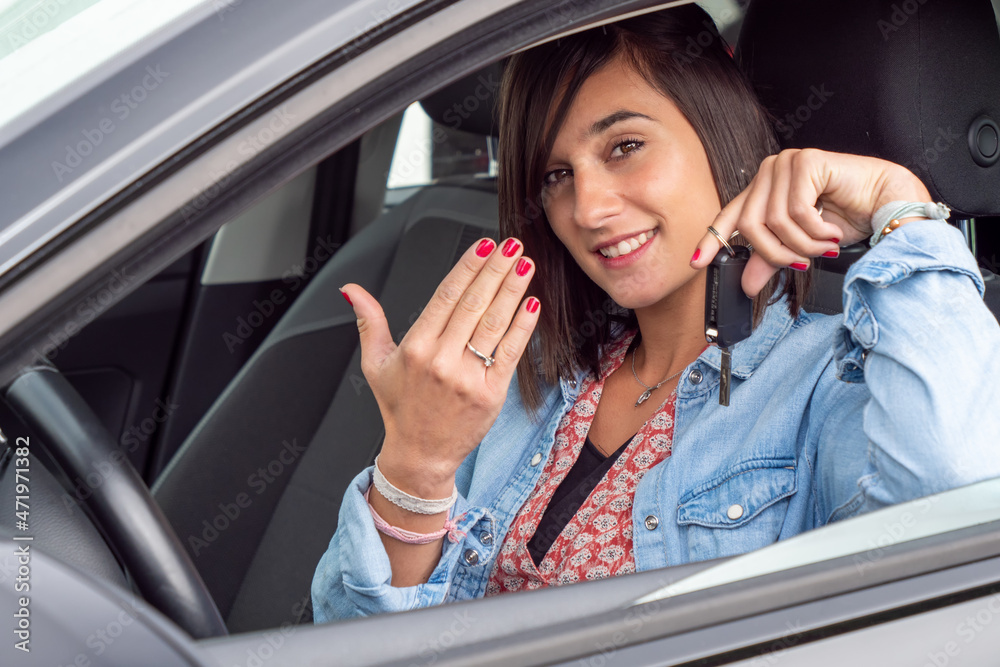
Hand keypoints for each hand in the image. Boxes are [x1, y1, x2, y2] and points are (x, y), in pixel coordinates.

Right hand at [340, 238, 539, 497]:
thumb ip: (368, 321)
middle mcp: (441, 360)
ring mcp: (467, 378)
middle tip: (512, 244)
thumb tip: (351, 290)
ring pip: (494, 324)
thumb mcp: (375, 363)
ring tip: (525, 265)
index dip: (467, 267)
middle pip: (474, 304)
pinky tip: (532, 303)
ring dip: (512, 290)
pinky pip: (510, 353)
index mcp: (415, 348)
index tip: (484, 245)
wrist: (421, 455)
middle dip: (495, 270)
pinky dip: (523, 327)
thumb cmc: (401, 407)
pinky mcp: (490, 394)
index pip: (446, 296)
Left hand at [691, 148, 932, 295]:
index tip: (696, 262)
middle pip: (749, 226)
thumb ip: (771, 260)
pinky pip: (796, 211)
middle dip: (777, 253)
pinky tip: (832, 230)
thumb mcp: (801, 245)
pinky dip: (815, 231)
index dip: (711, 239)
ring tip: (825, 245)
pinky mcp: (805, 161)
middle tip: (803, 262)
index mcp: (763, 190)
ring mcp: (785, 164)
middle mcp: (770, 173)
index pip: (730, 216)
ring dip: (802, 244)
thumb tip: (744, 283)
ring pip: (773, 221)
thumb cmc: (849, 216)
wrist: (889, 201)